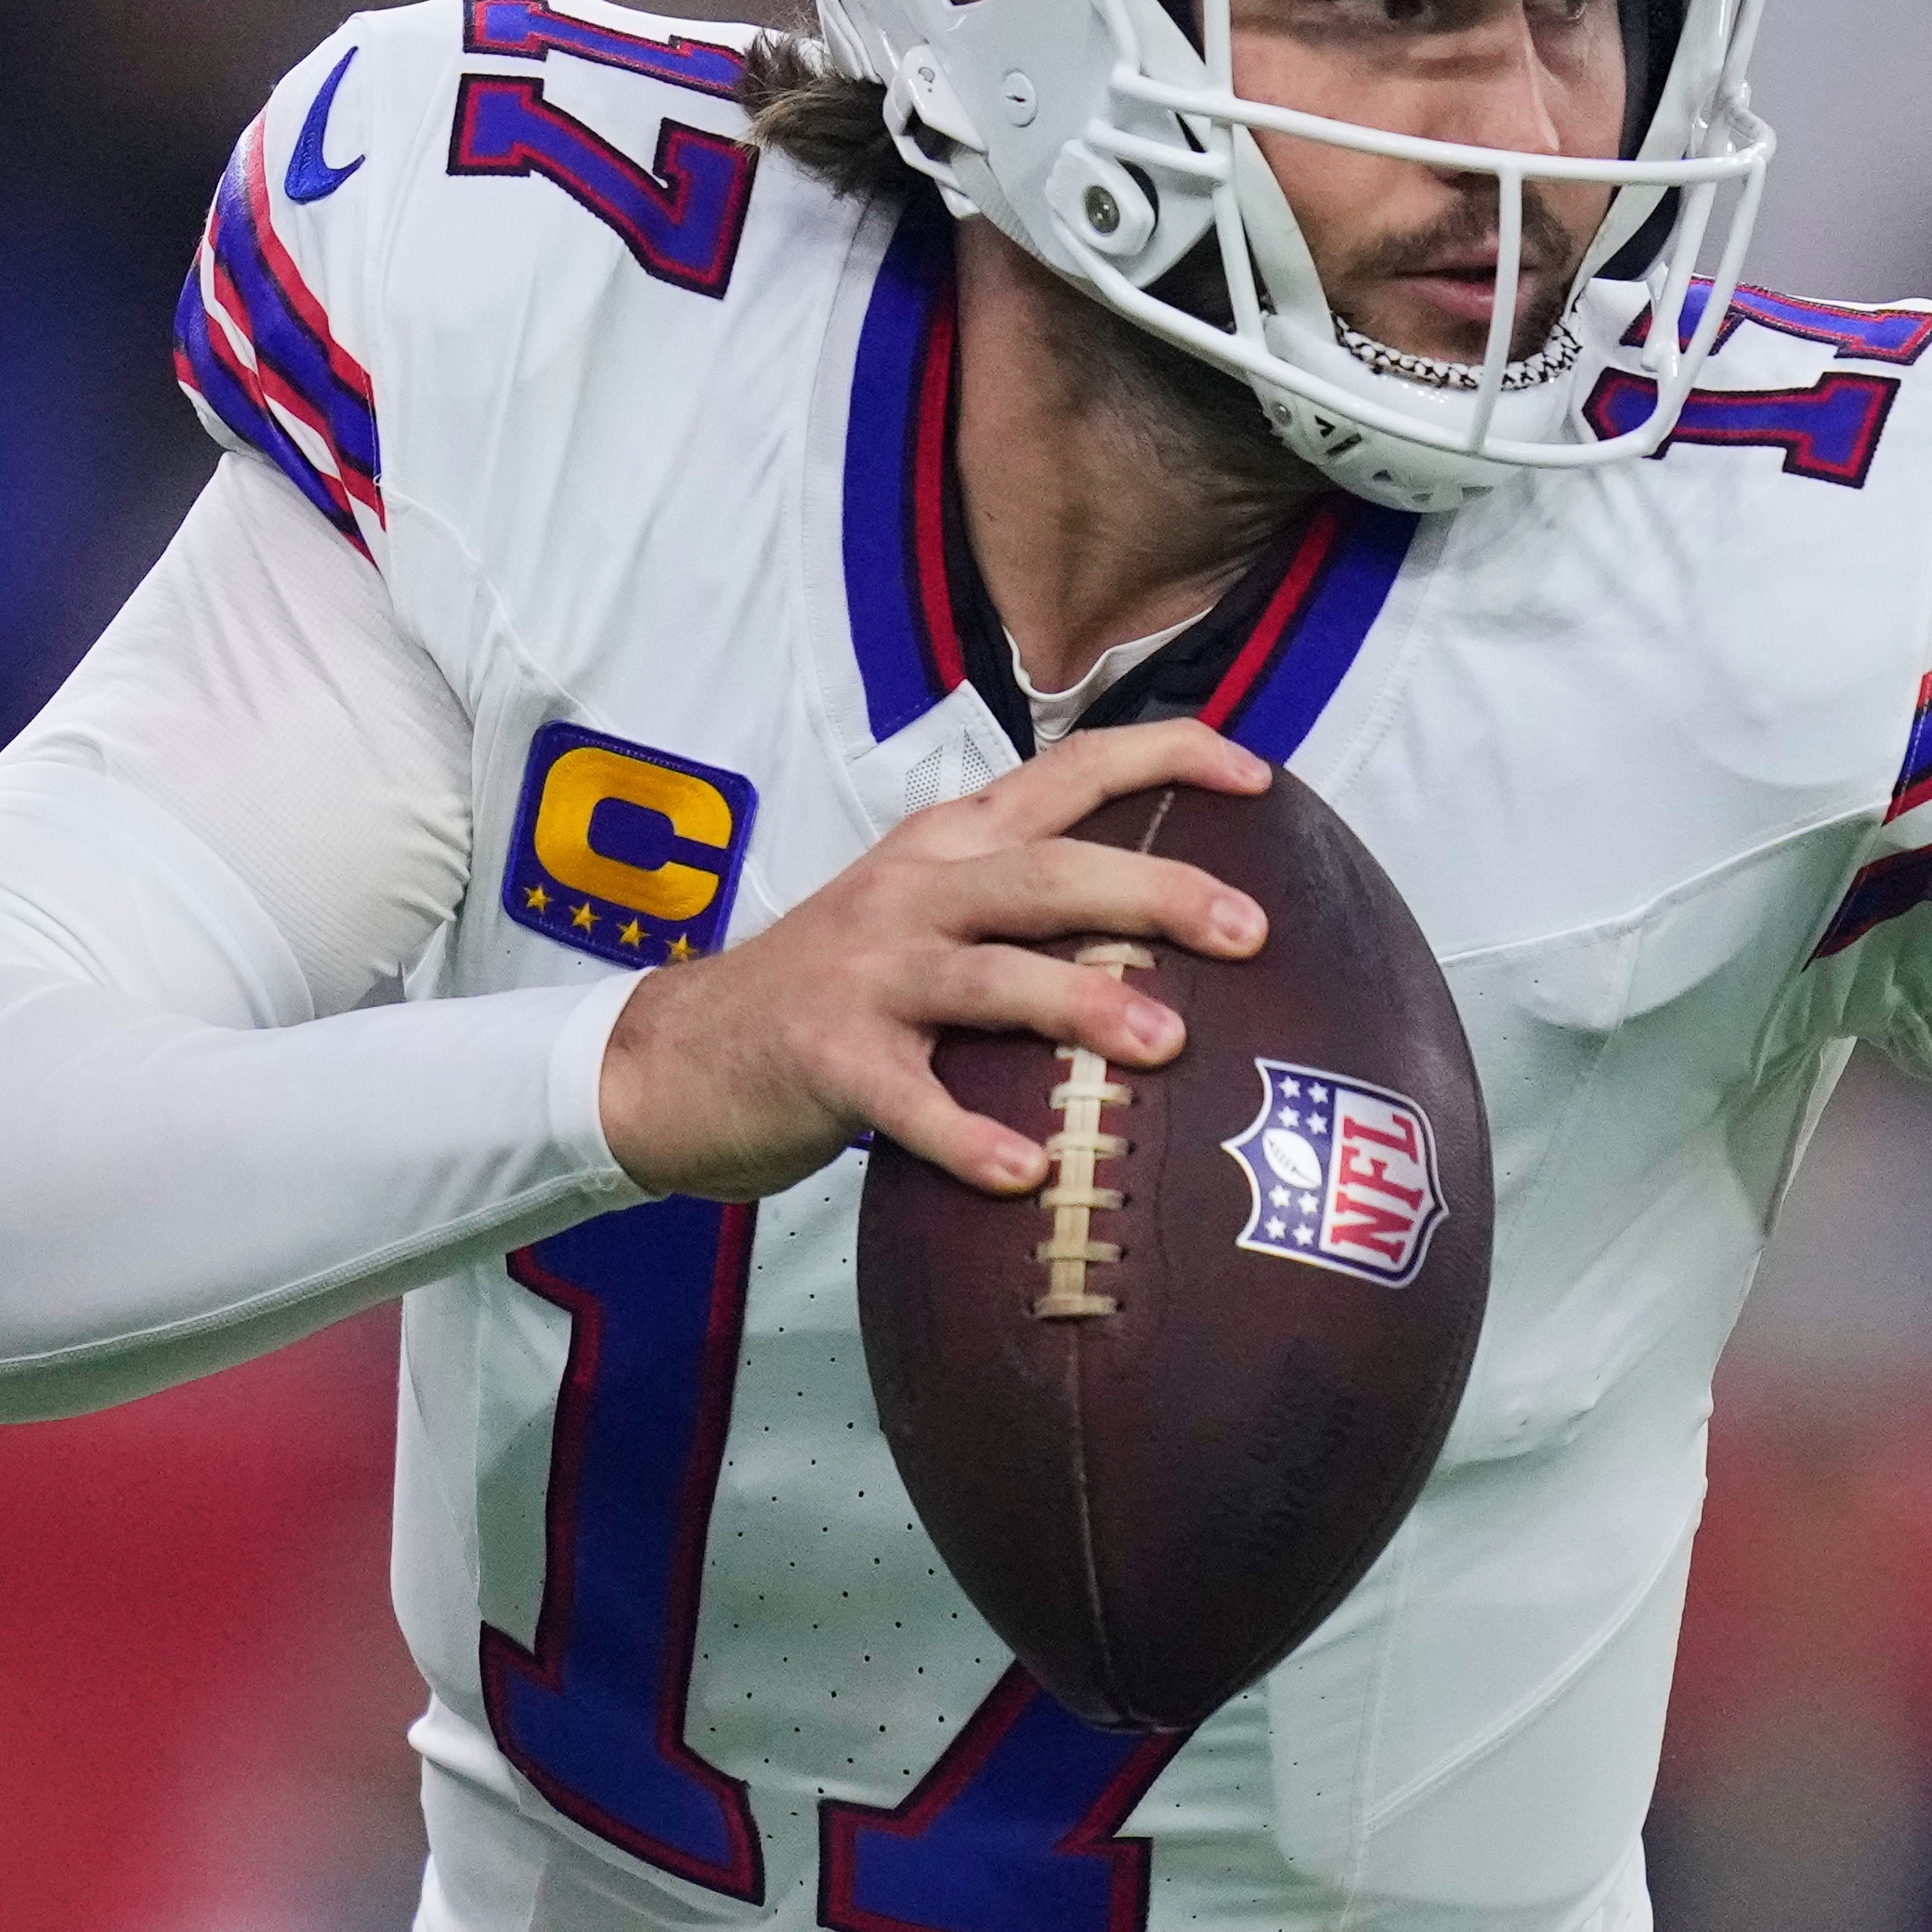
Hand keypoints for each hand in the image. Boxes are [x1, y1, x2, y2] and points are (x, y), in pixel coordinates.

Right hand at [595, 723, 1271, 1198]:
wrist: (676, 1056)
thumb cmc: (832, 998)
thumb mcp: (924, 922)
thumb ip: (1026, 914)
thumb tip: (1177, 938)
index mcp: (948, 845)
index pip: (1068, 770)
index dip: (1163, 757)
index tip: (1256, 776)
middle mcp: (914, 890)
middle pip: (1049, 870)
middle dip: (1157, 889)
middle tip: (1250, 929)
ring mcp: (867, 972)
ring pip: (991, 972)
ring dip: (1081, 1002)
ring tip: (1167, 1044)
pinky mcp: (826, 1058)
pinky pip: (910, 1098)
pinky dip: (969, 1136)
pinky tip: (1030, 1174)